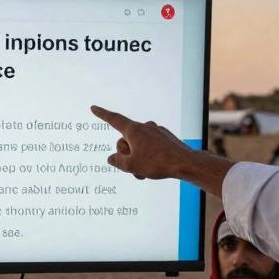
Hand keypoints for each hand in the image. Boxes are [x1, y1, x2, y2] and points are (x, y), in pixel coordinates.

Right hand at [90, 105, 231, 196]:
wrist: (185, 163)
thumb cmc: (157, 163)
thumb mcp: (131, 166)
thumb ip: (117, 161)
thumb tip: (112, 158)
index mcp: (134, 130)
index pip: (114, 120)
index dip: (102, 114)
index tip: (93, 108)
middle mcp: (145, 127)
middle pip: (125, 141)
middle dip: (126, 155)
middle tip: (135, 167)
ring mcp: (156, 131)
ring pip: (138, 145)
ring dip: (137, 158)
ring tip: (146, 170)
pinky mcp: (164, 138)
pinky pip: (149, 146)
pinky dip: (148, 156)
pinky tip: (156, 165)